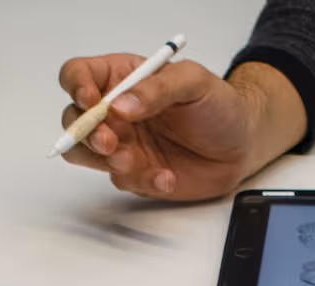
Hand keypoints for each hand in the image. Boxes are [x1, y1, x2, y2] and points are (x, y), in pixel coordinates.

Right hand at [56, 57, 304, 200]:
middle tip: (110, 142)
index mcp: (122, 78)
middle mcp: (115, 112)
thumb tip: (121, 105)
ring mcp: (122, 143)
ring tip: (136, 161)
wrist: (242, 144)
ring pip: (86, 155)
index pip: (78, 76)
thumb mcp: (193, 82)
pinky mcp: (135, 173)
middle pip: (73, 120)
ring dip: (107, 160)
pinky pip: (121, 181)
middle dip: (84, 134)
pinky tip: (167, 176)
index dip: (76, 88)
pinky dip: (143, 181)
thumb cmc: (218, 105)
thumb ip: (157, 89)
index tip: (92, 103)